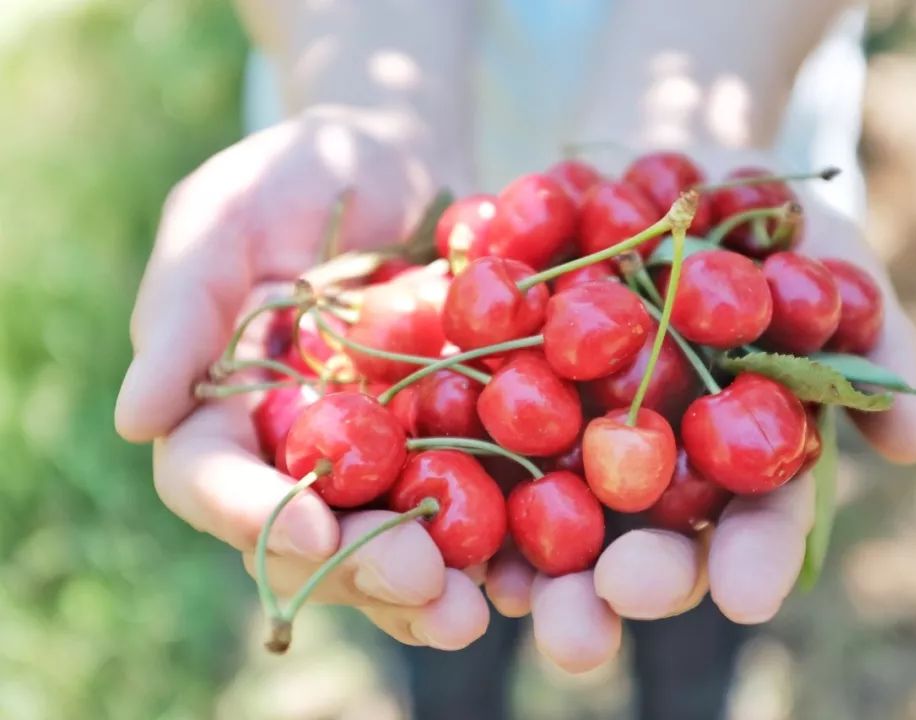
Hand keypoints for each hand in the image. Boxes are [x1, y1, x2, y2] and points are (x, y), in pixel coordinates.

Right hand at [116, 106, 489, 650]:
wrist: (404, 157)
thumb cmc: (299, 169)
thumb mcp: (227, 214)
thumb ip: (182, 306)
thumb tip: (134, 418)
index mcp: (220, 404)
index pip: (212, 477)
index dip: (256, 511)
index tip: (315, 528)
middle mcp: (295, 446)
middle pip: (310, 533)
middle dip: (362, 568)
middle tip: (423, 588)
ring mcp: (375, 452)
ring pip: (386, 539)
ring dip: (428, 585)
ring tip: (472, 610)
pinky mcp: (448, 442)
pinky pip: (464, 504)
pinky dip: (489, 543)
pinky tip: (524, 570)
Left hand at [483, 163, 915, 672]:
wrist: (656, 161)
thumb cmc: (759, 222)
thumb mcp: (825, 258)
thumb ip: (868, 334)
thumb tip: (911, 435)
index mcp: (734, 460)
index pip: (752, 524)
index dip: (749, 558)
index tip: (741, 596)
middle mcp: (651, 470)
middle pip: (642, 543)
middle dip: (627, 582)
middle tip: (601, 614)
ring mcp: (568, 442)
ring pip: (549, 520)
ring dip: (529, 569)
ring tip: (510, 599)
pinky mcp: (493, 398)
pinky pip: (467, 444)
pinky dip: (451, 476)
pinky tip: (428, 508)